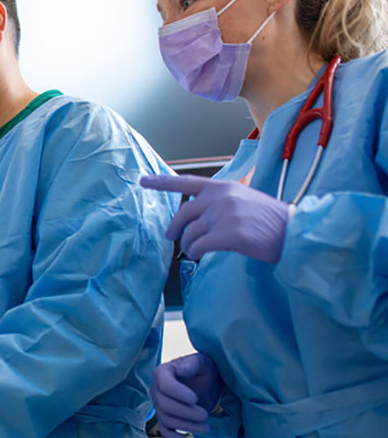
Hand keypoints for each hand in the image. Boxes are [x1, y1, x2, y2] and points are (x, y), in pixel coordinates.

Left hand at [140, 175, 289, 262]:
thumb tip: (196, 215)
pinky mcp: (228, 235)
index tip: (143, 181)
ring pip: (189, 233)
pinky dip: (195, 253)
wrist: (294, 232)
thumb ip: (219, 202)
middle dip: (174, 228)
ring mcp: (224, 215)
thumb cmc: (270, 220)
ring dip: (189, 245)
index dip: (162, 182)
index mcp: (223, 187)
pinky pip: (198, 246)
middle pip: (182, 213)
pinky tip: (200, 256)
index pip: (186, 182)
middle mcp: (221, 198)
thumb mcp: (244, 199)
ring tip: (195, 251)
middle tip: (172, 237)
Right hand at [151, 354, 221, 437]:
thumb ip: (193, 363)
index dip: (178, 394)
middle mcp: (156, 389)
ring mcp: (159, 404)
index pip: (165, 385)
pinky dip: (173, 437)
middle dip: (186, 413)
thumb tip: (181, 371)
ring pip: (166, 419)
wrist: (207, 384)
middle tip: (205, 414)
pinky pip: (164, 430)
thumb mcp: (202, 362)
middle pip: (164, 405)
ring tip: (206, 425)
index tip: (195, 398)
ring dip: (186, 426)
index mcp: (162, 373)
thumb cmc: (204, 371)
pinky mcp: (165, 417)